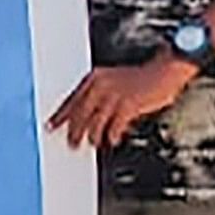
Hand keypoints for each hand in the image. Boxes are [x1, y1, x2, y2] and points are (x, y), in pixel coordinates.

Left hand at [50, 57, 197, 150]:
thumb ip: (98, 96)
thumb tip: (86, 117)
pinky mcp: (128, 104)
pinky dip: (112, 135)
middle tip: (72, 143)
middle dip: (74, 131)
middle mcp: (101, 85)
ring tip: (93, 143)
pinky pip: (115, 126)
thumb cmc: (141, 78)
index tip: (50, 126)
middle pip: (80, 113)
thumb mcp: (113, 82)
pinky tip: (112, 140)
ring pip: (95, 122)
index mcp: (94, 78)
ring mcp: (114, 95)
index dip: (60, 115)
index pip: (71, 100)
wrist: (164, 71)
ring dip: (93, 136)